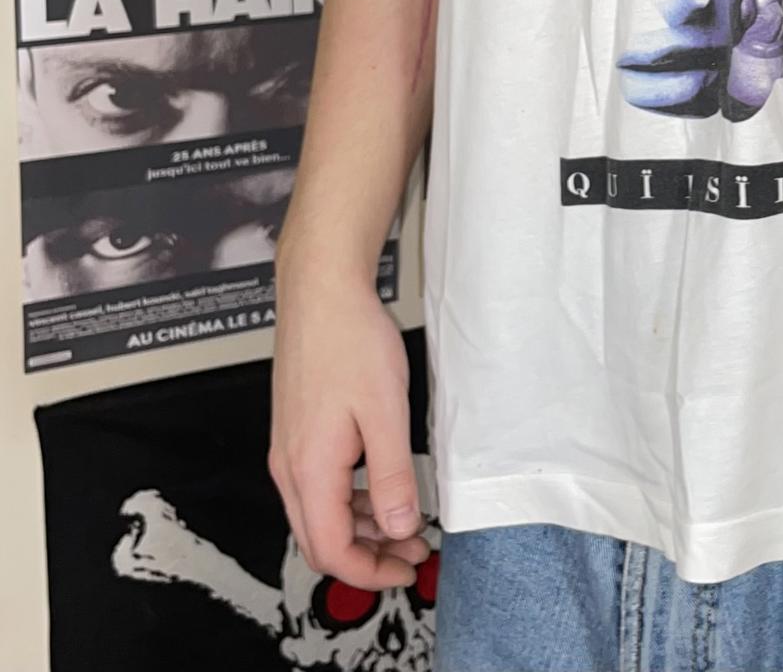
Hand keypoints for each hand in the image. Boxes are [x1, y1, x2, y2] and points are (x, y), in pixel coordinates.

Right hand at [269, 269, 428, 588]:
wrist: (321, 292)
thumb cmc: (349, 340)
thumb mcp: (385, 412)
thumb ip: (393, 476)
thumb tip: (400, 527)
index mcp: (309, 470)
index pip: (331, 551)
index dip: (370, 572)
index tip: (406, 569)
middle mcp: (290, 467)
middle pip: (321, 540)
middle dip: (367, 556)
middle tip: (411, 552)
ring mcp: (289, 449)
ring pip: (320, 513)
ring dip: (362, 527)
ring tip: (406, 521)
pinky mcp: (297, 432)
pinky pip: (320, 485)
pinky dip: (352, 498)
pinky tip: (383, 486)